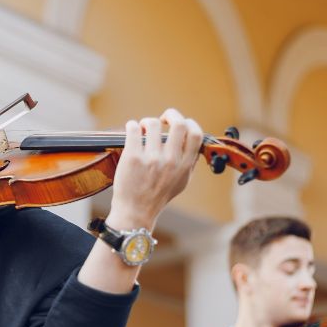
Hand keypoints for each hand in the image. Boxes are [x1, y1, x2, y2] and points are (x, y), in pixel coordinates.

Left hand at [107, 108, 203, 229]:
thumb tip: (194, 142)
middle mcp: (170, 161)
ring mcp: (151, 159)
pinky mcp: (133, 157)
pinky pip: (132, 128)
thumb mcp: (181, 182)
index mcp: (184, 166)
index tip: (180, 124)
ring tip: (142, 129)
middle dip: (170, 114)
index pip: (196, 134)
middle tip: (162, 118)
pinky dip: (131, 125)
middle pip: (178, 123)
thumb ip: (189, 163)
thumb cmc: (158, 196)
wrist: (135, 212)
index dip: (189, 122)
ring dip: (146, 122)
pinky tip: (131, 130)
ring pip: (152, 123)